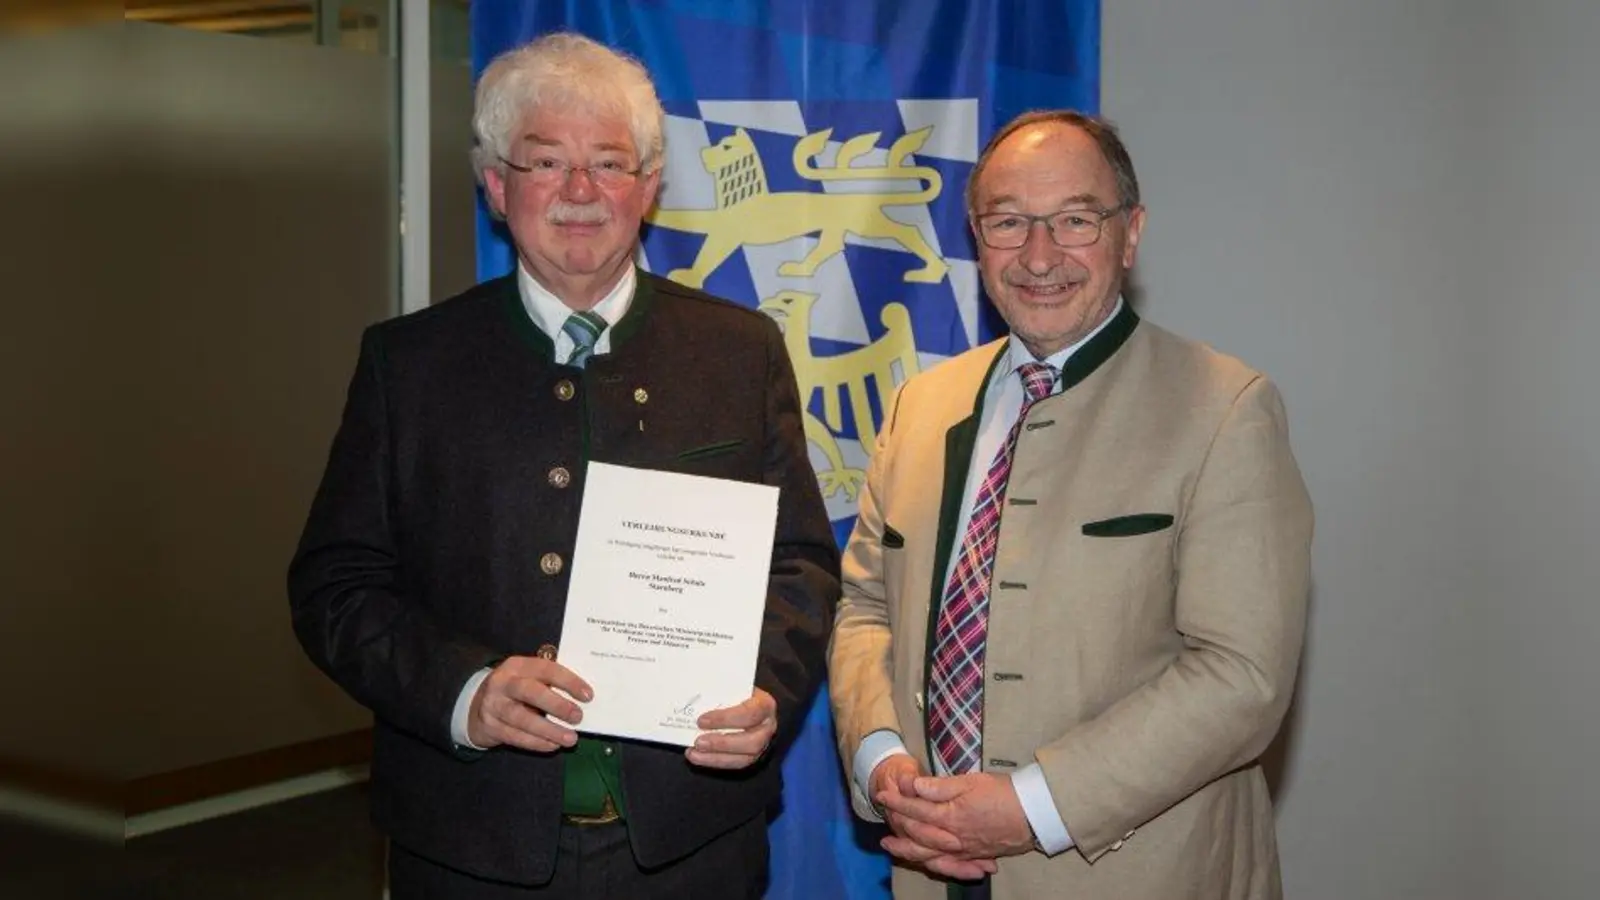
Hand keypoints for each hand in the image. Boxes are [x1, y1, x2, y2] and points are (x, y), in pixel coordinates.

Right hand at [466, 656, 592, 752]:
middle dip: (557, 705)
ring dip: (549, 730)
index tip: (587, 695)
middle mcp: (502, 683)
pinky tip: (553, 745)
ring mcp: (493, 705)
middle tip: (578, 717)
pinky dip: (536, 743)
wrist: (475, 706)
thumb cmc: (514, 690)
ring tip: (570, 738)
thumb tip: (582, 698)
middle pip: (530, 692)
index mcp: (517, 665)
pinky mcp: (490, 727)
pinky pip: (515, 737)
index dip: (568, 681)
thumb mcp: (526, 677)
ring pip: (522, 719)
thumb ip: (549, 682)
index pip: (545, 669)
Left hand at [687, 688, 777, 768]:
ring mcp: (762, 744)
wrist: (750, 702)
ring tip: (694, 752)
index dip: (726, 719)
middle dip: (722, 743)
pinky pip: (735, 764)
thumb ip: (720, 691)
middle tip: (698, 741)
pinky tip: (696, 756)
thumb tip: (695, 692)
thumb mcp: (734, 686)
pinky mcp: (752, 756)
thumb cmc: (739, 693)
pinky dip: (714, 761)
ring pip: (744, 758)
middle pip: (751, 742)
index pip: (750, 713)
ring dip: (716, 756)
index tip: (702, 720)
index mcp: (765, 705)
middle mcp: (767, 727)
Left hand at [878, 773, 1034, 868]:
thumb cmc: (1004, 792)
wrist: (1034, 814)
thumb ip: (941, 786)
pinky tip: (926, 862)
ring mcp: (964, 849)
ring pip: (929, 854)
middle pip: (918, 834)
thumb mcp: (971, 781)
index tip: (883, 794)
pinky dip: (934, 865)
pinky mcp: (975, 855)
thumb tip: (914, 785)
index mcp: (950, 816)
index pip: (917, 809)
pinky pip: (949, 865)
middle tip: (883, 817)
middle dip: (898, 824)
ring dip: (908, 851)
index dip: (898, 801)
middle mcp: (953, 837)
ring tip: (892, 847)